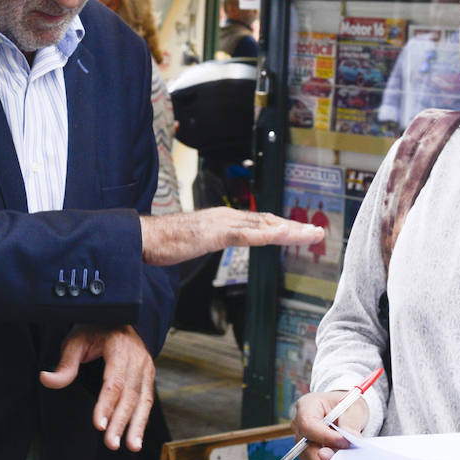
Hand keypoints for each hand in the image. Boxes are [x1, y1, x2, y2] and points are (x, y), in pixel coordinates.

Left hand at [39, 325, 153, 451]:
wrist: (117, 318)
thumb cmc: (94, 330)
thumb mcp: (75, 341)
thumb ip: (65, 364)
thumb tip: (45, 379)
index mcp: (119, 347)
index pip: (114, 381)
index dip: (107, 404)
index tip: (99, 425)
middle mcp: (137, 358)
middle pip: (130, 394)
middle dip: (121, 421)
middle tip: (111, 443)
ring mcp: (146, 367)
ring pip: (143, 400)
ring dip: (137, 425)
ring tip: (132, 446)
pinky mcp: (148, 376)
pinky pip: (147, 400)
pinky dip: (142, 420)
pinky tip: (136, 438)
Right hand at [139, 207, 323, 266]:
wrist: (142, 237)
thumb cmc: (163, 242)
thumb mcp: (193, 243)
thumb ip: (206, 240)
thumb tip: (210, 242)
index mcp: (222, 220)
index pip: (259, 223)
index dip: (281, 226)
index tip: (299, 232)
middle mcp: (227, 216)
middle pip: (268, 222)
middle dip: (294, 227)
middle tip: (317, 233)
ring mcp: (223, 223)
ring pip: (264, 226)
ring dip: (291, 230)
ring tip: (312, 235)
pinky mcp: (217, 233)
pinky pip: (249, 235)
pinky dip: (270, 236)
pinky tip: (284, 238)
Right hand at [290, 390, 368, 459]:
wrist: (348, 414)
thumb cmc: (348, 406)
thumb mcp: (354, 408)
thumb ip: (351, 423)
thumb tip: (352, 439)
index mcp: (307, 405)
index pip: (308, 424)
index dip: (325, 436)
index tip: (344, 443)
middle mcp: (299, 424)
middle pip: (305, 445)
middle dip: (325, 456)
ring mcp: (302, 440)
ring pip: (310, 457)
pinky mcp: (308, 452)